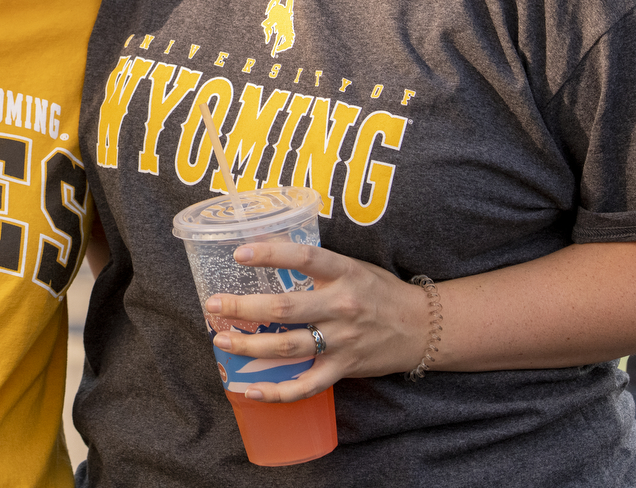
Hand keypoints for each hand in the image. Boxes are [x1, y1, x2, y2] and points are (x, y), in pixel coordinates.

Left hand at [202, 241, 429, 401]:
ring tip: (222, 340)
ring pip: (288, 347)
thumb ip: (314, 261)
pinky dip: (277, 392)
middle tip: (213, 305)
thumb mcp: (352, 265)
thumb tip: (266, 243)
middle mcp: (341, 306)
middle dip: (243, 308)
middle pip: (284, 309)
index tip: (238, 254)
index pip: (303, 257)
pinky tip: (250, 390)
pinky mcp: (344, 369)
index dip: (270, 254)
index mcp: (343, 273)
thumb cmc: (378, 291)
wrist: (422, 327)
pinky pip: (306, 385)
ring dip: (250, 346)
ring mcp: (342, 341)